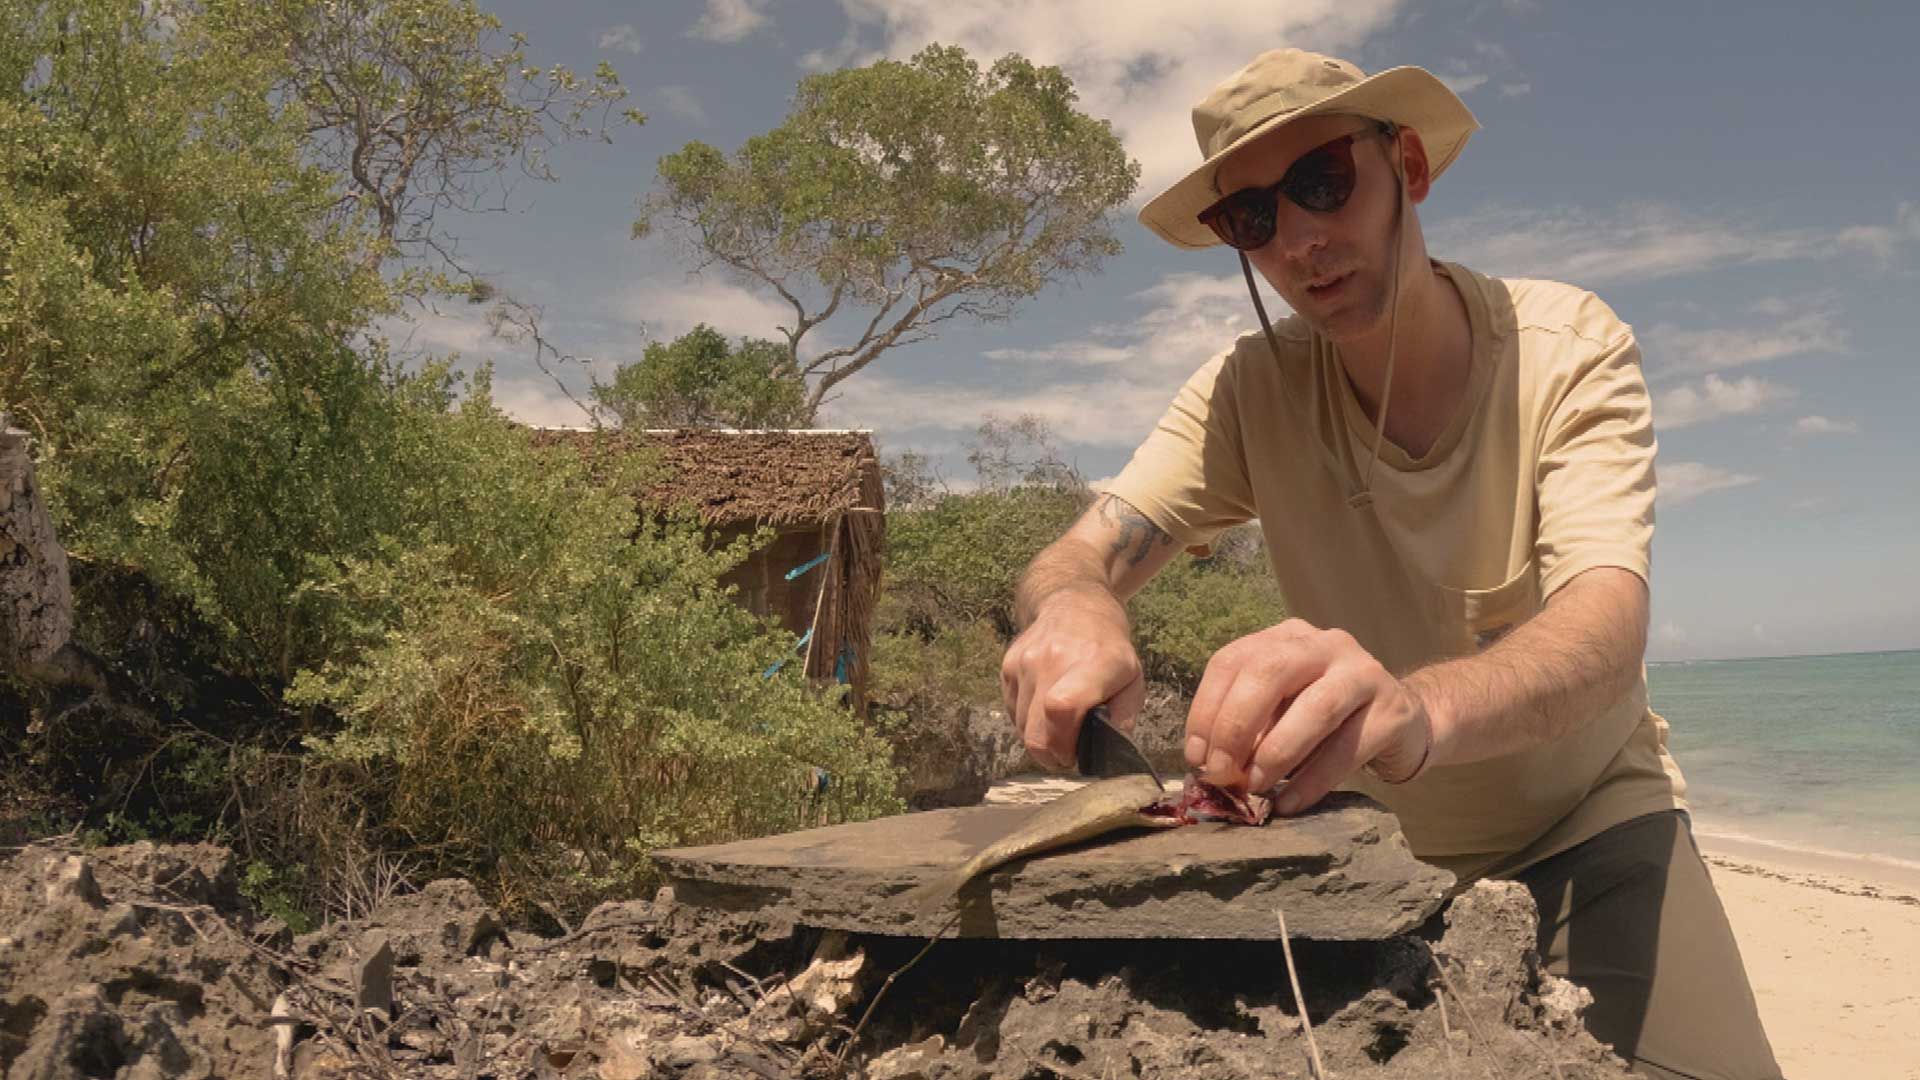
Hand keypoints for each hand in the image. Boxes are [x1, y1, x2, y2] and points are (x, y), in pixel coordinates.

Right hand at [1000, 594, 1145, 769]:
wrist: (1074, 604)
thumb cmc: (1109, 648)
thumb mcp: (1133, 679)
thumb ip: (1123, 718)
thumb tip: (1104, 751)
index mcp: (1093, 663)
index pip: (1061, 708)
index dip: (1065, 745)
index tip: (1077, 754)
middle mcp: (1053, 660)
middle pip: (1035, 733)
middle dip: (1052, 755)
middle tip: (1069, 752)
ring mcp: (1025, 662)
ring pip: (1022, 728)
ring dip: (1040, 738)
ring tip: (1060, 725)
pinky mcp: (1008, 666)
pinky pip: (1012, 712)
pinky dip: (1028, 721)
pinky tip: (1045, 707)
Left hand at [1185, 619, 1433, 813]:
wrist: (1404, 724)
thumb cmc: (1327, 720)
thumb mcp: (1281, 713)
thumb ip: (1248, 728)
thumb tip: (1209, 763)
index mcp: (1286, 638)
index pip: (1232, 660)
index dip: (1207, 708)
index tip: (1196, 755)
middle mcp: (1324, 644)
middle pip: (1270, 673)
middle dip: (1236, 726)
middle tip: (1222, 772)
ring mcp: (1363, 672)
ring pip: (1314, 708)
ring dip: (1276, 753)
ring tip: (1255, 788)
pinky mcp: (1392, 710)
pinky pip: (1346, 749)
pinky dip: (1312, 781)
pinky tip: (1290, 803)